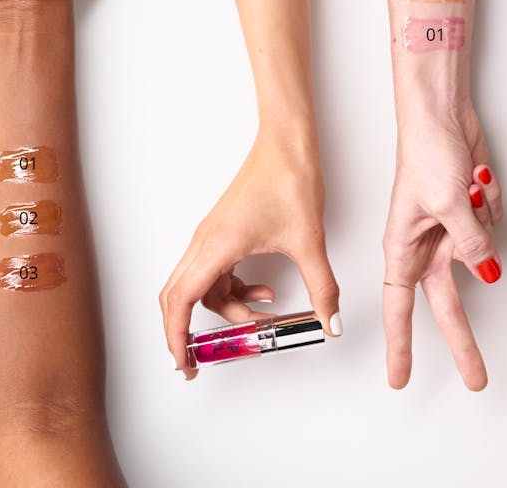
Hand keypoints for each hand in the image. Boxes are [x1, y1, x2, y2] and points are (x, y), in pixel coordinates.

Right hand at [159, 129, 340, 378]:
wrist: (287, 142)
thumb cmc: (288, 179)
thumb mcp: (308, 242)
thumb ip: (321, 288)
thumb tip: (330, 321)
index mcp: (217, 247)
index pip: (181, 302)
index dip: (176, 338)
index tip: (185, 364)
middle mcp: (206, 241)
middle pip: (181, 296)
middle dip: (190, 330)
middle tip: (207, 357)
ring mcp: (212, 234)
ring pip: (203, 284)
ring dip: (227, 305)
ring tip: (264, 313)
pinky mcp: (224, 229)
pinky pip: (216, 269)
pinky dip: (234, 287)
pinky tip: (265, 288)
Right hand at [383, 102, 502, 389]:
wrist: (442, 116)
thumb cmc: (424, 153)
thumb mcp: (447, 205)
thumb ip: (469, 244)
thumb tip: (489, 273)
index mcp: (403, 247)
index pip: (399, 307)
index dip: (400, 345)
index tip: (399, 378)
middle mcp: (426, 244)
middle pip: (447, 304)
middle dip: (463, 339)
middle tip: (476, 378)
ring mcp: (451, 230)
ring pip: (481, 255)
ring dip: (483, 224)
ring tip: (469, 185)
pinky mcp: (473, 213)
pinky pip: (495, 225)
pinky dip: (492, 204)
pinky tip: (478, 179)